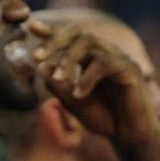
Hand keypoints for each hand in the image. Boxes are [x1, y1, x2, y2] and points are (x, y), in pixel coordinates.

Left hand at [30, 19, 159, 144]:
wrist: (127, 134)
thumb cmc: (100, 116)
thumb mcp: (71, 102)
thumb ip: (57, 86)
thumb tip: (40, 66)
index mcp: (87, 57)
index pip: (68, 38)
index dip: (50, 31)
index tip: (31, 27)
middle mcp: (102, 52)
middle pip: (78, 33)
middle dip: (54, 41)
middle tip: (36, 56)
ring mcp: (117, 58)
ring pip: (90, 42)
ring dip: (69, 60)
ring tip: (59, 79)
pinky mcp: (129, 68)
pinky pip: (104, 63)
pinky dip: (87, 77)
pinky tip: (79, 94)